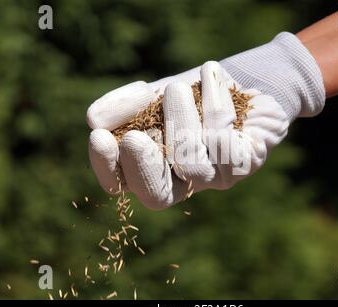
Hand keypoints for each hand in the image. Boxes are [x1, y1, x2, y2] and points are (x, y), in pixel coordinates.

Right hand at [87, 32, 325, 209]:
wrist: (244, 79)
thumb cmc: (194, 93)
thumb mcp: (152, 95)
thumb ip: (125, 107)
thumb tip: (93, 119)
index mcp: (155, 168)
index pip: (124, 184)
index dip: (108, 168)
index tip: (99, 137)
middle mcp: (185, 181)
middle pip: (157, 196)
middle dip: (142, 169)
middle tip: (133, 139)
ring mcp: (216, 176)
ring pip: (191, 165)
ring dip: (179, 123)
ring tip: (176, 88)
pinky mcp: (243, 162)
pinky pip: (223, 143)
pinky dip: (212, 104)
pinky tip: (210, 78)